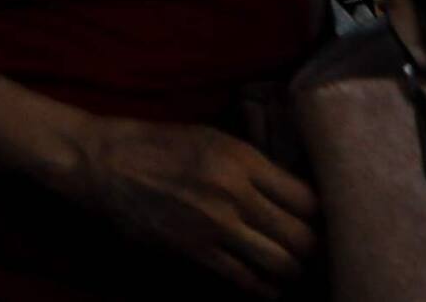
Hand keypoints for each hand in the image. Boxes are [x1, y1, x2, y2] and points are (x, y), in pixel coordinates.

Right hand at [61, 113, 316, 295]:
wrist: (103, 162)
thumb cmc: (158, 144)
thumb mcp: (212, 138)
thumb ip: (254, 165)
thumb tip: (294, 194)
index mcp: (242, 160)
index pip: (308, 200)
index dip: (322, 216)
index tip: (321, 221)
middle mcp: (235, 194)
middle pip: (303, 238)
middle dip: (313, 248)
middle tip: (311, 250)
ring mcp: (216, 226)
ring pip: (282, 264)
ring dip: (291, 271)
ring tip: (290, 267)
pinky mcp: (195, 251)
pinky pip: (246, 280)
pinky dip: (263, 289)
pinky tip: (267, 286)